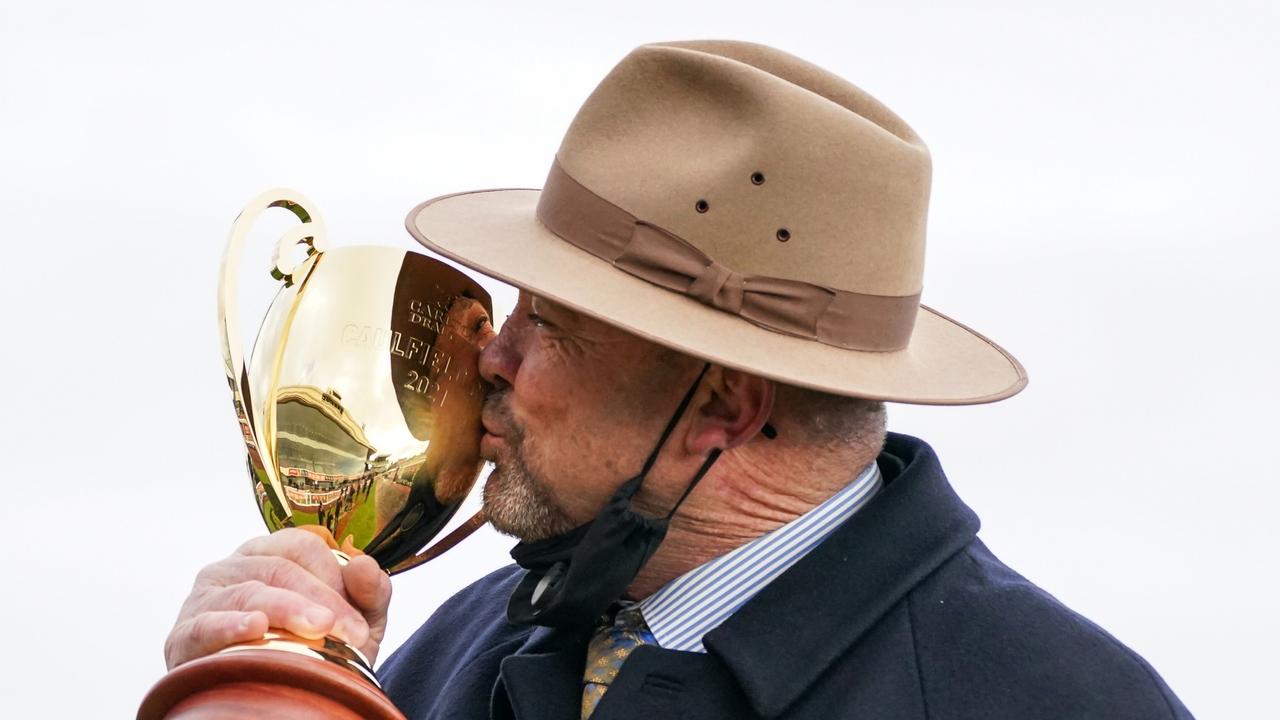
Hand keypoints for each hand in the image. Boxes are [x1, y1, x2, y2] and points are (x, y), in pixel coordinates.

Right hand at [163, 528, 391, 669]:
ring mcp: (205, 597)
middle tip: (350, 633)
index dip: (334, 576)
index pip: (303, 547)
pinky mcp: (185, 633)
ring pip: (250, 591)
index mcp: (271, 553)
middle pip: (279, 567)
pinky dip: (230, 625)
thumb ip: (369, 593)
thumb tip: (363, 565)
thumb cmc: (312, 651)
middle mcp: (235, 566)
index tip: (358, 618)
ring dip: (288, 610)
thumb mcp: (353, 623)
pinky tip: (255, 627)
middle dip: (320, 599)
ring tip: (319, 629)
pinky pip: (207, 623)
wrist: (269, 700)